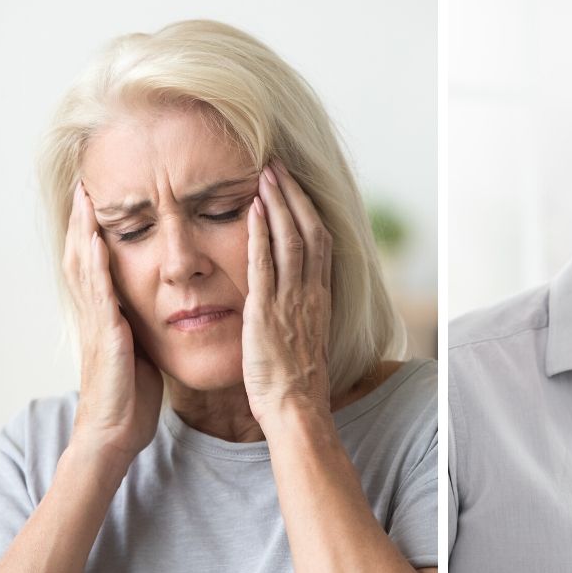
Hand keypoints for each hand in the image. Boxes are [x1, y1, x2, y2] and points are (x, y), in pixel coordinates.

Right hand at [63, 181, 162, 462]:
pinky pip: (99, 294)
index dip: (95, 233)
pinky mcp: (106, 336)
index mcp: (107, 317)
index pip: (97, 266)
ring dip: (83, 231)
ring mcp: (97, 324)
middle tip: (85, 186)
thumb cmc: (129, 397)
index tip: (100, 203)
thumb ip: (139, 328)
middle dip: (83, 222)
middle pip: (82, 257)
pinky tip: (97, 240)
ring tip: (86, 198)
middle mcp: (96, 315)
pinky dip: (95, 264)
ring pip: (84, 268)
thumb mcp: (137, 353)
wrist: (115, 433)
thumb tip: (154, 311)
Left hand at [242, 159, 332, 423]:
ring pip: (291, 239)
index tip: (293, 186)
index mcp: (320, 296)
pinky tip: (251, 210)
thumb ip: (300, 309)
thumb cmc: (296, 379)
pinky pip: (264, 264)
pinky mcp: (266, 311)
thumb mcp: (305, 336)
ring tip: (265, 174)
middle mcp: (310, 292)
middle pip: (309, 230)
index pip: (320, 241)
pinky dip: (259, 234)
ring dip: (278, 204)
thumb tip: (293, 294)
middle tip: (277, 166)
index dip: (307, 210)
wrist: (295, 406)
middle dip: (293, 195)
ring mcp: (291, 300)